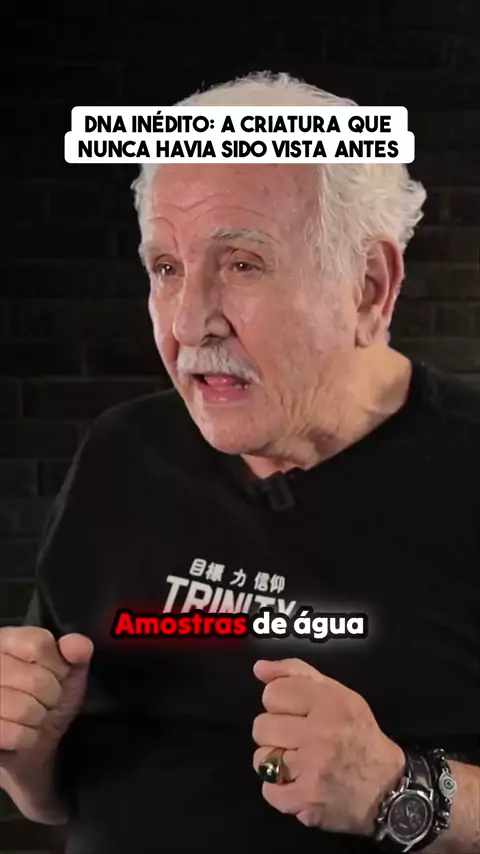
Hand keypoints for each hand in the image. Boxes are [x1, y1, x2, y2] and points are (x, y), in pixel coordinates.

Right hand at [0, 626, 92, 775]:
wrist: (28, 752)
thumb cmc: (46, 704)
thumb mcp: (68, 674)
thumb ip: (77, 652)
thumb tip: (77, 644)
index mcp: (4, 641)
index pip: (38, 643)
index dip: (57, 665)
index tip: (56, 677)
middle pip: (35, 679)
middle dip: (50, 698)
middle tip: (43, 703)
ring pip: (24, 709)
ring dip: (38, 720)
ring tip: (31, 719)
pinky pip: (14, 734)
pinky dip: (26, 739)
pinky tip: (21, 736)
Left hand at [252, 658, 404, 834]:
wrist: (387, 790)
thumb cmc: (358, 736)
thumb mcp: (338, 694)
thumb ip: (296, 674)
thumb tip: (259, 668)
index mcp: (330, 702)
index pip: (273, 693)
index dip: (279, 702)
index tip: (294, 713)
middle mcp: (320, 733)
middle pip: (262, 726)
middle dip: (275, 733)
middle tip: (296, 739)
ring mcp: (311, 768)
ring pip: (261, 758)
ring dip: (275, 762)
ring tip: (297, 762)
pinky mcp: (305, 799)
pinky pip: (268, 790)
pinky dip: (279, 789)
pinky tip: (298, 783)